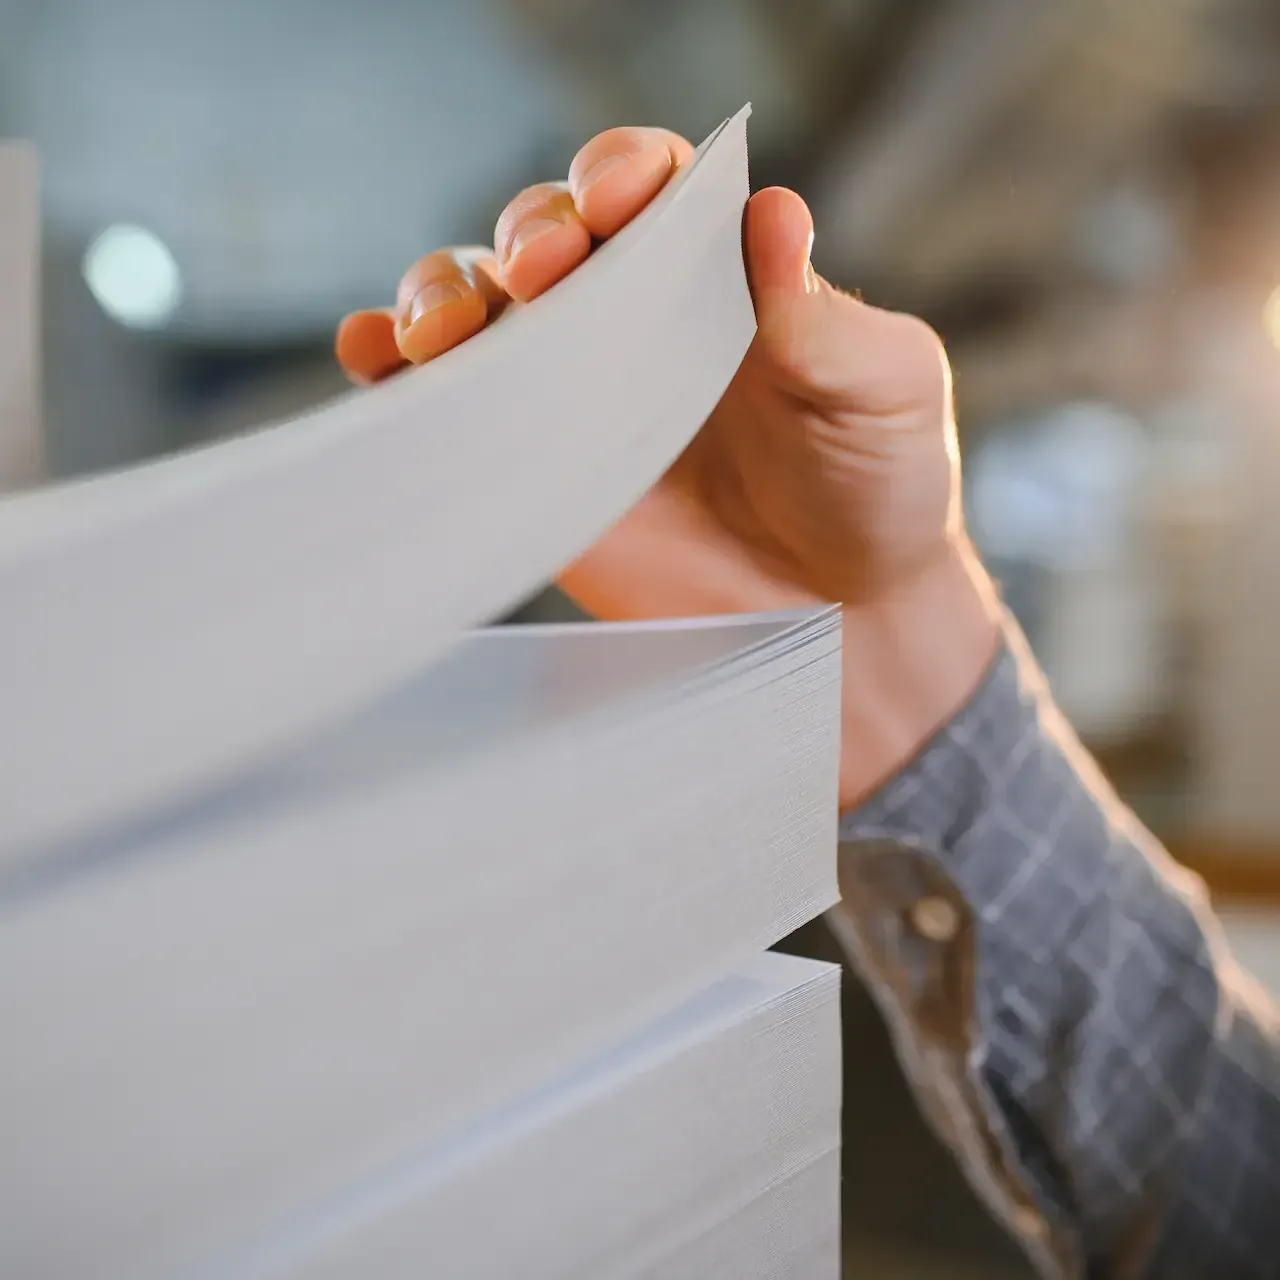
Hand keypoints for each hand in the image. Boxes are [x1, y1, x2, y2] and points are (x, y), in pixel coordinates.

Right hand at [336, 127, 1001, 807]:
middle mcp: (637, 318)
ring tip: (446, 327)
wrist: (844, 618)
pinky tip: (378, 359)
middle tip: (546, 275)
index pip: (649, 186)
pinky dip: (397, 372)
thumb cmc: (880, 488)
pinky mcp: (537, 469)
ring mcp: (576, 393)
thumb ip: (826, 315)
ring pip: (478, 307)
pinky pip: (453, 405)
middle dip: (529, 237)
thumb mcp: (886, 389)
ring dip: (442, 295)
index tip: (619, 200)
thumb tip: (772, 214)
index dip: (620, 172)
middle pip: (544, 235)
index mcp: (722, 273)